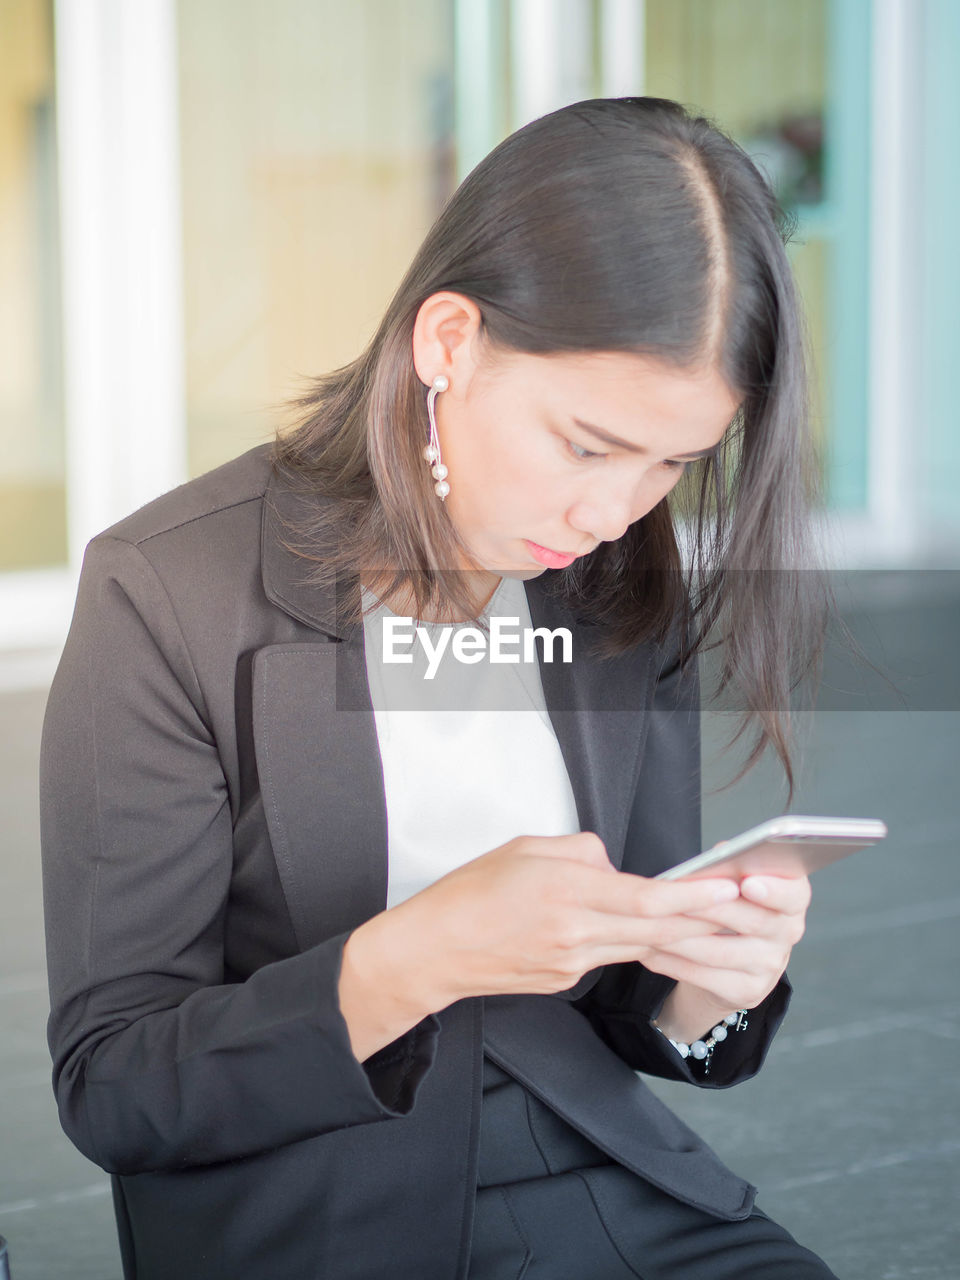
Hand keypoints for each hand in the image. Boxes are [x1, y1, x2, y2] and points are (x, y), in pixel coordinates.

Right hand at [386, 832, 740, 1006]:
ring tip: (716, 918)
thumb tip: (612, 866)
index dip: (693, 895)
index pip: (645, 897)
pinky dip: (632, 942)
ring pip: (640, 946)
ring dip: (678, 934)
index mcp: (566, 894)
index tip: (728, 886)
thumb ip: (580, 852)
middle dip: (707, 920)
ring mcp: (573, 964)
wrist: (434, 951)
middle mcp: (576, 935)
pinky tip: (646, 930)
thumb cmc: (471, 892)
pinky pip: (610, 956)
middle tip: (746, 907)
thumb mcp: (525, 848)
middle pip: (657, 931)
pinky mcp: (567, 981)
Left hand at [642, 873, 811, 1028]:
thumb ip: (731, 868)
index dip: (774, 889)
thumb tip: (719, 854)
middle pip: (753, 921)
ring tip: (652, 923)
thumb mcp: (734, 882)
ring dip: (682, 936)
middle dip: (711, 907)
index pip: (793, 893)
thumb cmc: (730, 908)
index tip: (748, 883)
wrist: (731, 961)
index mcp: (791, 899)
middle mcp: (788, 933)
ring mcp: (770, 966)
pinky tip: (648, 950)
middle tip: (677, 895)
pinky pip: (704, 976)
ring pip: (721, 951)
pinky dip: (672, 962)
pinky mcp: (747, 991)